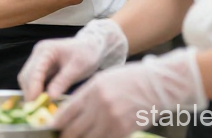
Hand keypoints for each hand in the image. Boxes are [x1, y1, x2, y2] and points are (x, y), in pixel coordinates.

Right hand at [19, 19, 128, 99]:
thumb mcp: (77, 68)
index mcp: (46, 50)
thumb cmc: (86, 54)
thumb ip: (62, 81)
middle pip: (26, 76)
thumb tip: (50, 97)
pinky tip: (43, 101)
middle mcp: (38, 54)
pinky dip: (37, 91)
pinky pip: (34, 81)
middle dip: (30, 93)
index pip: (34, 71)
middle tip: (36, 110)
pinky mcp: (41, 67)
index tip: (34, 104)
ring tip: (40, 108)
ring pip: (27, 79)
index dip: (33, 88)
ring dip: (31, 93)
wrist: (91, 46)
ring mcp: (38, 60)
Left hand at [52, 48, 206, 137]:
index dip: (56, 124)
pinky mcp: (124, 130)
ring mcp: (112, 119)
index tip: (52, 128)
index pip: (66, 112)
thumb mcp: (103, 80)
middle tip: (62, 137)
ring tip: (77, 137)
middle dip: (65, 136)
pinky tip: (95, 137)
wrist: (159, 84)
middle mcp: (100, 105)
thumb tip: (69, 112)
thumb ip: (86, 96)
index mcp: (92, 89)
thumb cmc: (130, 79)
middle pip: (73, 129)